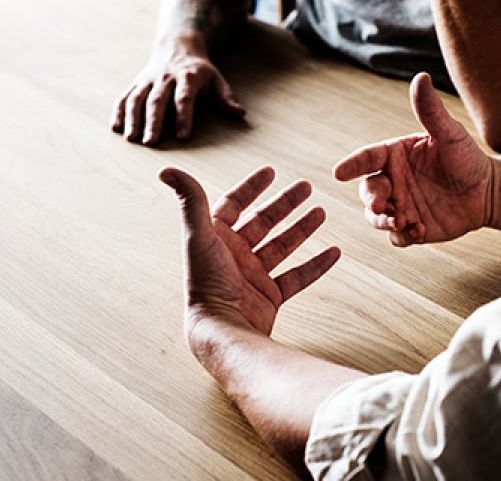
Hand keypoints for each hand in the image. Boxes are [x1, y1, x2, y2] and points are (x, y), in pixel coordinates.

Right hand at [112, 34, 244, 144]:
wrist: (177, 47)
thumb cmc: (200, 71)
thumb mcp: (216, 79)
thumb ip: (225, 98)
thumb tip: (239, 114)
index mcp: (187, 77)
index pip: (185, 98)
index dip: (184, 117)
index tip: (184, 137)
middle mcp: (165, 78)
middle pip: (157, 100)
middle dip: (153, 121)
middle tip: (151, 142)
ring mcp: (148, 80)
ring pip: (137, 98)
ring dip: (133, 118)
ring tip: (132, 139)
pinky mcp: (136, 84)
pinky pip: (124, 96)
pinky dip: (119, 111)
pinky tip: (115, 128)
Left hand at [160, 166, 339, 337]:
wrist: (222, 330)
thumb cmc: (206, 285)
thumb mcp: (198, 235)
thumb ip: (190, 200)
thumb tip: (167, 170)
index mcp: (215, 239)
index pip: (234, 205)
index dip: (251, 187)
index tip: (270, 172)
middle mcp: (234, 256)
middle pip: (263, 222)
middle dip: (284, 203)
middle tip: (306, 186)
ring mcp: (252, 277)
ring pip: (282, 246)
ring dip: (301, 229)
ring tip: (321, 212)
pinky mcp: (269, 297)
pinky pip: (297, 277)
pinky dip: (316, 265)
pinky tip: (333, 252)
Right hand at [333, 73, 491, 246]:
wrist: (487, 191)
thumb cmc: (466, 157)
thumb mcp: (449, 133)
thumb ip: (430, 110)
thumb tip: (421, 77)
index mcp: (394, 156)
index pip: (366, 158)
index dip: (351, 164)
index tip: (339, 173)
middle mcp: (392, 181)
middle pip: (367, 191)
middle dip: (371, 200)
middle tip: (382, 207)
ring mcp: (400, 205)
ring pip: (375, 217)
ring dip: (383, 220)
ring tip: (401, 222)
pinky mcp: (411, 228)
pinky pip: (396, 237)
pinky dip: (402, 236)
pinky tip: (420, 229)